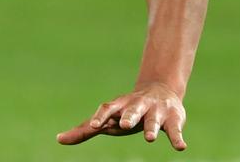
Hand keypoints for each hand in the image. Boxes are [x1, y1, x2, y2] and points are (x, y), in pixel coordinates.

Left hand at [56, 81, 187, 150]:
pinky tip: (180, 147)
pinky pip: (175, 130)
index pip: (107, 109)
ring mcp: (155, 112)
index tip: (93, 125)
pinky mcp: (173, 120)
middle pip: (131, 111)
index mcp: (118, 106)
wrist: (160, 91)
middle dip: (127, 117)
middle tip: (122, 124)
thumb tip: (58, 140)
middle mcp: (136, 106)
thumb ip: (83, 130)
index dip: (100, 116)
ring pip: (152, 120)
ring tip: (149, 138)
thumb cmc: (126, 111)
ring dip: (150, 128)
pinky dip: (177, 138)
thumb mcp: (106, 119)